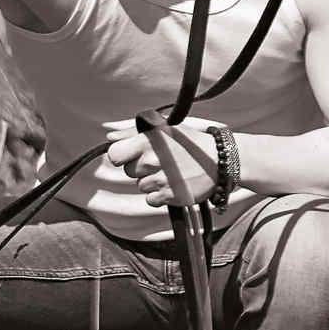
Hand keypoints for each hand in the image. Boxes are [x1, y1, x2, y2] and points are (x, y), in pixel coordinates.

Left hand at [104, 116, 220, 208]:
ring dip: (152, 182)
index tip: (132, 155)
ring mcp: (161, 179)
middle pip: (129, 172)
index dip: (121, 156)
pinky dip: (160, 195)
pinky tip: (174, 184)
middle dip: (140, 168)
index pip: (115, 155)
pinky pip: (151, 200)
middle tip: (161, 161)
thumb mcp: (163, 129)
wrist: (219, 161)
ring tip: (171, 172)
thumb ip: (133, 132)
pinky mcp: (170, 196)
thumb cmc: (189, 143)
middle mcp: (152, 160)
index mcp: (148, 141)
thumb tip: (109, 136)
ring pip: (141, 186)